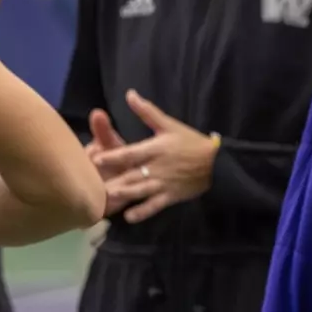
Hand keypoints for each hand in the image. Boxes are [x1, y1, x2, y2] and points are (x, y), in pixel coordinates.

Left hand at [86, 90, 219, 223]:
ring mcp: (163, 184)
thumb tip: (130, 94)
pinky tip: (129, 217)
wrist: (216, 163)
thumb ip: (147, 111)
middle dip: (114, 181)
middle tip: (95, 188)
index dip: (113, 156)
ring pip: (140, 191)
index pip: (131, 153)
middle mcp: (157, 168)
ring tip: (108, 200)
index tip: (96, 160)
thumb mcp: (169, 124)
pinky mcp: (170, 197)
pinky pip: (154, 206)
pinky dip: (142, 212)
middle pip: (132, 175)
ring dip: (124, 196)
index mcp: (155, 149)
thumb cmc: (190, 141)